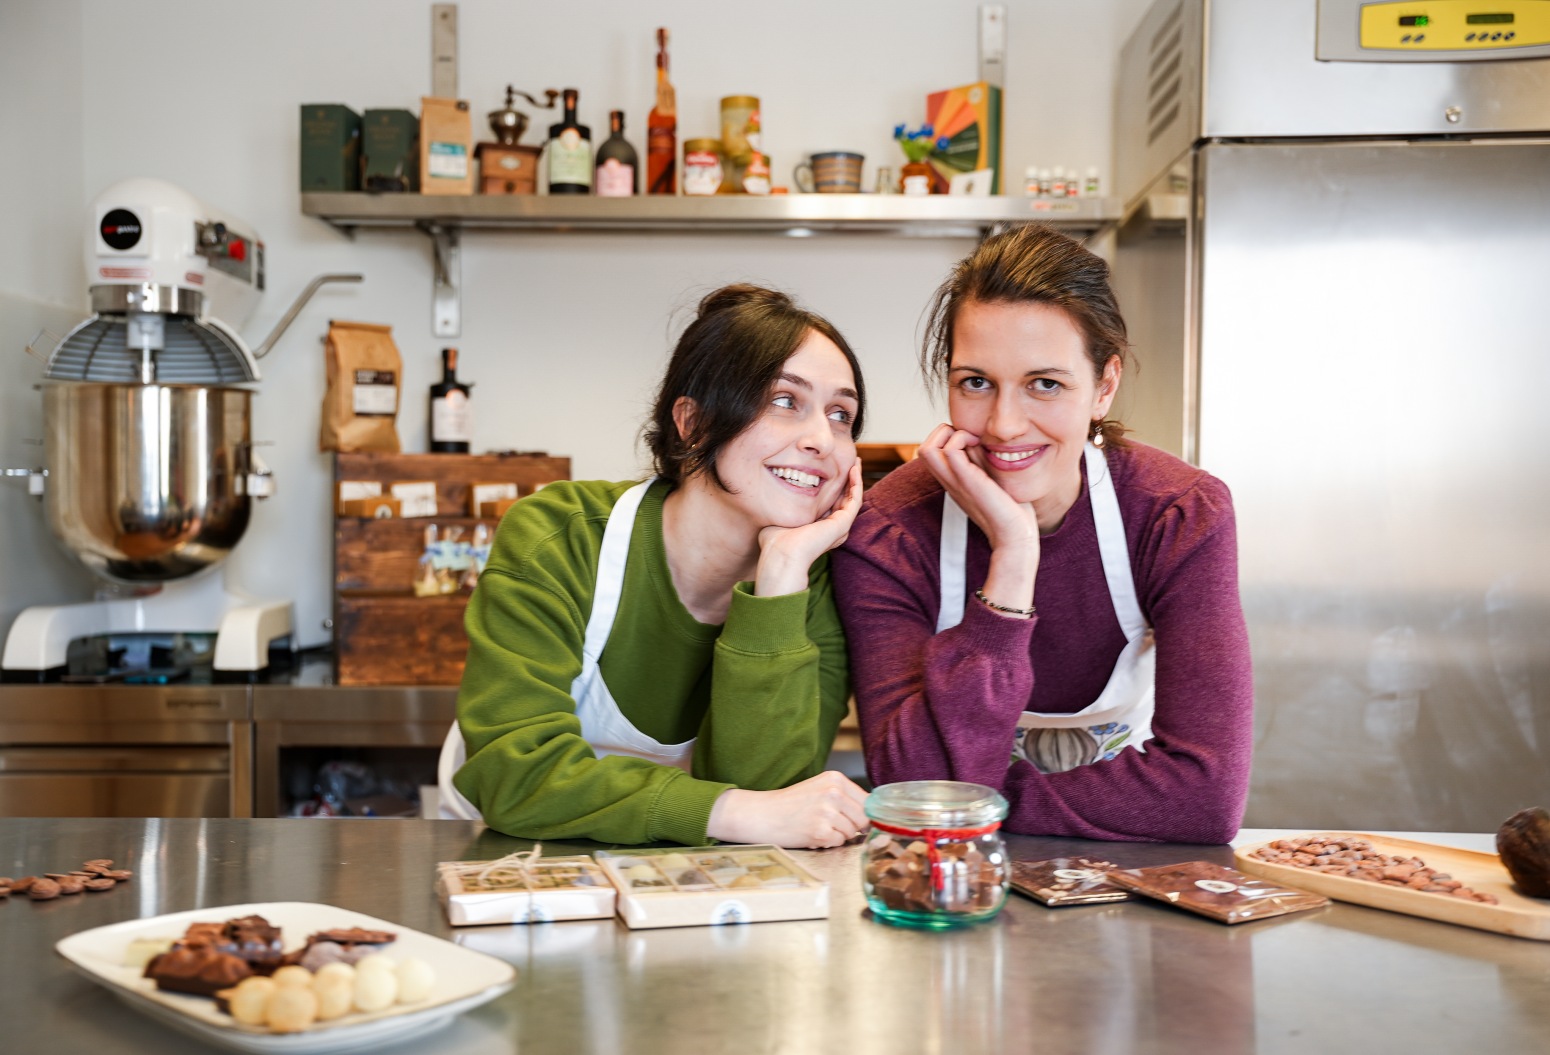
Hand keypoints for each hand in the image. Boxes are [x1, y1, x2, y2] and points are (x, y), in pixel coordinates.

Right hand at [706, 770, 869, 847]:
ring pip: (852, 832)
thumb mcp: (820, 788)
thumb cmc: (790, 803)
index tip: (856, 820)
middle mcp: (833, 792)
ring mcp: (827, 812)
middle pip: (864, 818)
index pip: (868, 801)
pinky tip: (812, 834)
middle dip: (851, 826)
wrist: (763, 814)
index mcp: (835, 779)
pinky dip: (828, 843)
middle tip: (830, 824)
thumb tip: (871, 815)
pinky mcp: (820, 831)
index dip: (864, 814)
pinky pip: (839, 842)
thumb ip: (845, 797)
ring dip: (838, 835)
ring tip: (818, 826)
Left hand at [753, 460, 863, 595]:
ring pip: (853, 498)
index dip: (834, 486)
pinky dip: (856, 484)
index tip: (832, 470)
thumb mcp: (781, 517)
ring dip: (856, 479)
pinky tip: (854, 469)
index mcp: (819, 528)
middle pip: (844, 499)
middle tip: (851, 461)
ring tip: (856, 461)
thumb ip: (784, 508)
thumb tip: (774, 496)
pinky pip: (855, 500)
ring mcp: (839, 526)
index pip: (831, 504)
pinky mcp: (843, 523)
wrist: (782, 554)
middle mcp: (832, 528)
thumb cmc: (776, 542)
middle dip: (848, 480)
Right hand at [917, 424, 1038, 552]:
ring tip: (973, 440)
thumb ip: (982, 460)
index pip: (931, 453)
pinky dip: (962, 438)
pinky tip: (980, 445)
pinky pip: (950, 450)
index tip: (972, 441)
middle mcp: (948, 481)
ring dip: (949, 434)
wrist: (1015, 535)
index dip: (946, 438)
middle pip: (923, 449)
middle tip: (970, 438)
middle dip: (944, 433)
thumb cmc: (1011, 509)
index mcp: (952, 481)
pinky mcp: (967, 481)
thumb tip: (979, 436)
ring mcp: (954, 482)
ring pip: (927, 448)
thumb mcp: (991, 478)